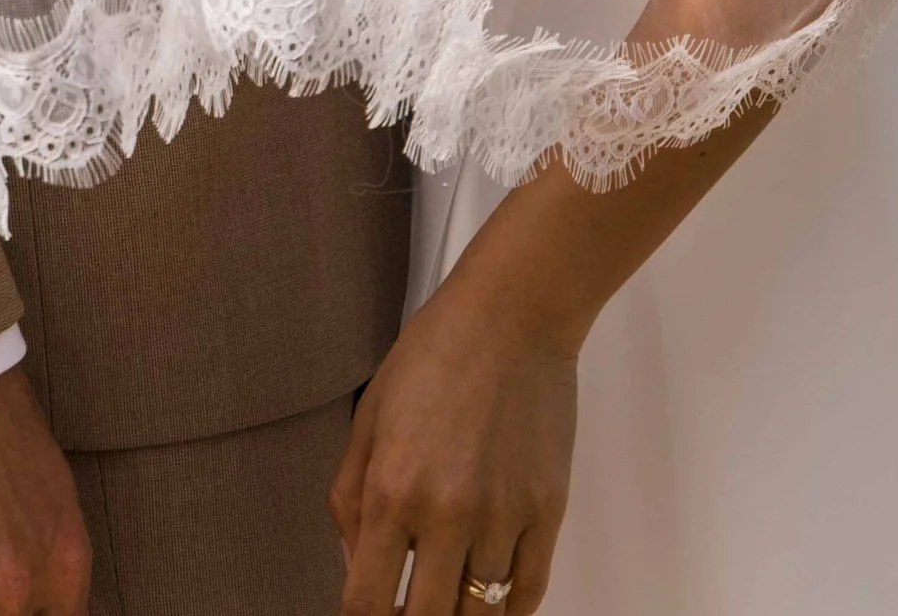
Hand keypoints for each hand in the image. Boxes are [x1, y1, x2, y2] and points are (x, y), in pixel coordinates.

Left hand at [331, 259, 577, 615]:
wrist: (514, 312)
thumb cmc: (435, 353)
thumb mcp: (369, 416)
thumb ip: (349, 499)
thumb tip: (355, 566)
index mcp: (391, 491)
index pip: (366, 605)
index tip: (370, 613)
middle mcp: (445, 515)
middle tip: (407, 605)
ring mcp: (502, 517)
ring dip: (458, 614)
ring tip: (446, 597)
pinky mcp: (548, 512)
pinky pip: (526, 594)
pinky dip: (505, 610)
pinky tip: (488, 597)